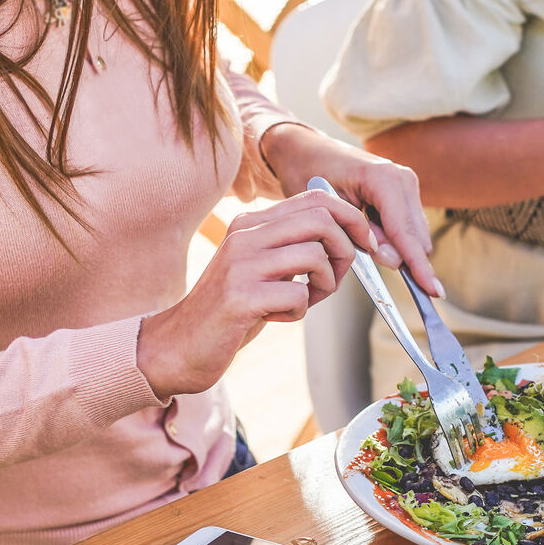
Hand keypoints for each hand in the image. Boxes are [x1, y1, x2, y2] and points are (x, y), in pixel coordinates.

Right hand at [137, 188, 378, 398]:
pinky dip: (300, 312)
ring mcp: (241, 265)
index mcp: (252, 223)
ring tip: (305, 300)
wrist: (180, 345)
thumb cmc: (232, 310)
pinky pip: (298, 296)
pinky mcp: (240, 298)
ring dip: (325, 284)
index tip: (363, 244)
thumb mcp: (264, 268)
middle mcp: (245, 235)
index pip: (316, 199)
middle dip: (344, 251)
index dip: (351, 219)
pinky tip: (277, 317)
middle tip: (333, 279)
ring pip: (314, 255)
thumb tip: (348, 239)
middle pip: (321, 220)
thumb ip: (295, 249)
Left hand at [260, 123, 441, 295]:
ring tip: (359, 234)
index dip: (418, 266)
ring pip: (415, 235)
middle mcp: (402, 178)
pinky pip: (408, 227)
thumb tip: (395, 261)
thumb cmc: (308, 175)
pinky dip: (392, 238)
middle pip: (416, 237)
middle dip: (400, 257)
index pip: (405, 233)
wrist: (304, 150)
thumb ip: (361, 237)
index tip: (433, 292)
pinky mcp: (405, 190)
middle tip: (365, 254)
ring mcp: (407, 182)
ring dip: (394, 247)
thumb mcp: (328, 211)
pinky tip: (368, 229)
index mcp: (383, 179)